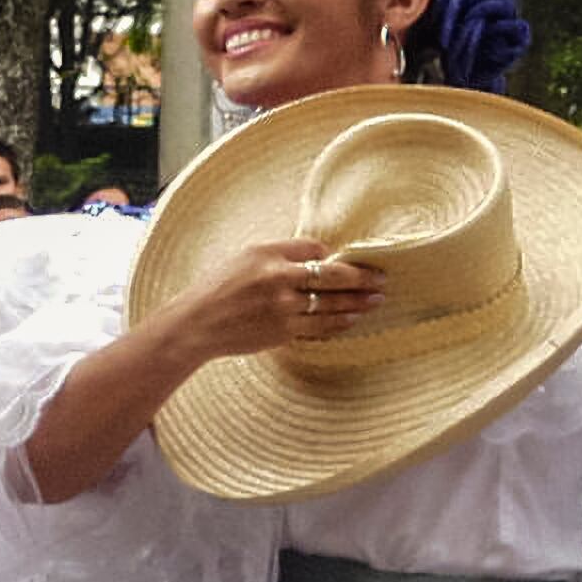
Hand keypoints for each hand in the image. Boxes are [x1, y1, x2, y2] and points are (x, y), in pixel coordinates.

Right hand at [157, 239, 387, 366]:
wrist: (198, 323)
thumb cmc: (219, 286)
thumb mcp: (245, 255)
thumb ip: (281, 252)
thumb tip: (318, 253)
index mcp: (269, 256)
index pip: (314, 250)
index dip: (332, 255)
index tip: (348, 260)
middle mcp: (279, 280)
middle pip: (332, 276)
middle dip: (362, 278)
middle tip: (382, 279)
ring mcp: (283, 309)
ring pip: (331, 305)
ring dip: (358, 303)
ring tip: (376, 300)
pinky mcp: (283, 332)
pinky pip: (319, 327)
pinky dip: (338, 322)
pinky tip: (352, 319)